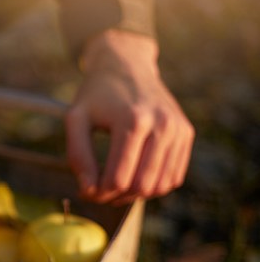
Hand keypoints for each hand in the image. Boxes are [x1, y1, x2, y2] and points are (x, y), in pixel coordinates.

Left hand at [65, 30, 194, 204]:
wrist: (127, 64)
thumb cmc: (96, 94)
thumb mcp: (76, 119)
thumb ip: (78, 155)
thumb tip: (88, 190)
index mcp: (133, 121)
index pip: (119, 178)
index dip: (99, 193)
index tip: (85, 191)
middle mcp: (162, 125)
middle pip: (141, 186)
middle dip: (116, 197)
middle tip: (98, 192)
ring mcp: (178, 129)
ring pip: (160, 186)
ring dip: (135, 196)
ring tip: (114, 186)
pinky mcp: (186, 133)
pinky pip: (173, 177)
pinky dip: (153, 186)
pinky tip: (133, 177)